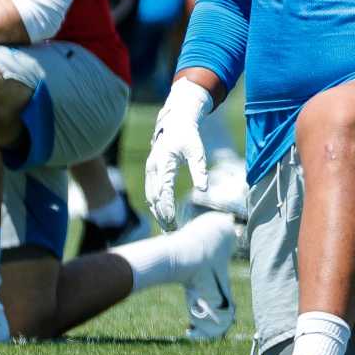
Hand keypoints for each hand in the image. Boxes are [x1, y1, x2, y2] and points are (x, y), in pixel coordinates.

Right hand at [144, 78, 212, 229]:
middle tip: (172, 232)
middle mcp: (153, 167)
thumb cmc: (189, 136)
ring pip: (150, 197)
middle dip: (161, 215)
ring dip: (157, 213)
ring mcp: (150, 170)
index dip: (167, 207)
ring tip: (168, 230)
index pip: (163, 190)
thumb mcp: (197, 151)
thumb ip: (200, 170)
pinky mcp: (151, 172)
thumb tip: (204, 190)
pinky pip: (151, 192)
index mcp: (164, 162)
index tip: (173, 221)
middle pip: (154, 197)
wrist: (175, 122)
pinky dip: (156, 206)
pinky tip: (164, 217)